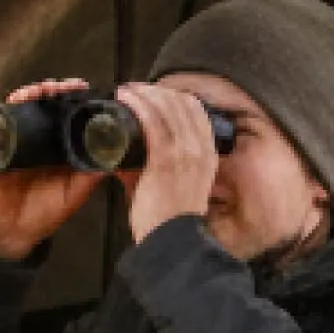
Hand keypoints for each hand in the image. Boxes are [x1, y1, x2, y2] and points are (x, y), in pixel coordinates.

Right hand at [0, 79, 103, 262]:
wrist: (9, 233)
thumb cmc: (42, 214)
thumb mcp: (74, 193)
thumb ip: (91, 174)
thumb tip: (116, 153)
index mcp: (55, 150)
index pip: (65, 117)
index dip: (75, 102)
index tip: (88, 91)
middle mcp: (36, 141)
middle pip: (46, 106)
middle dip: (58, 91)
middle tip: (72, 86)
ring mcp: (15, 141)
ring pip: (25, 108)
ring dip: (37, 93)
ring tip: (49, 88)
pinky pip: (1, 120)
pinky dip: (11, 106)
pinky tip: (22, 98)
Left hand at [118, 78, 220, 246]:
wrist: (173, 243)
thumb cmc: (170, 221)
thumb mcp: (175, 189)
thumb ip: (154, 169)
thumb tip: (126, 159)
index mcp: (208, 155)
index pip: (196, 112)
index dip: (175, 97)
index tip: (156, 93)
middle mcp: (201, 150)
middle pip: (183, 104)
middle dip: (158, 91)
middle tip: (136, 89)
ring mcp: (185, 154)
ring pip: (167, 108)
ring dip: (145, 93)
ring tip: (127, 89)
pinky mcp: (165, 160)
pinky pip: (153, 123)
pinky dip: (138, 106)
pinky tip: (126, 98)